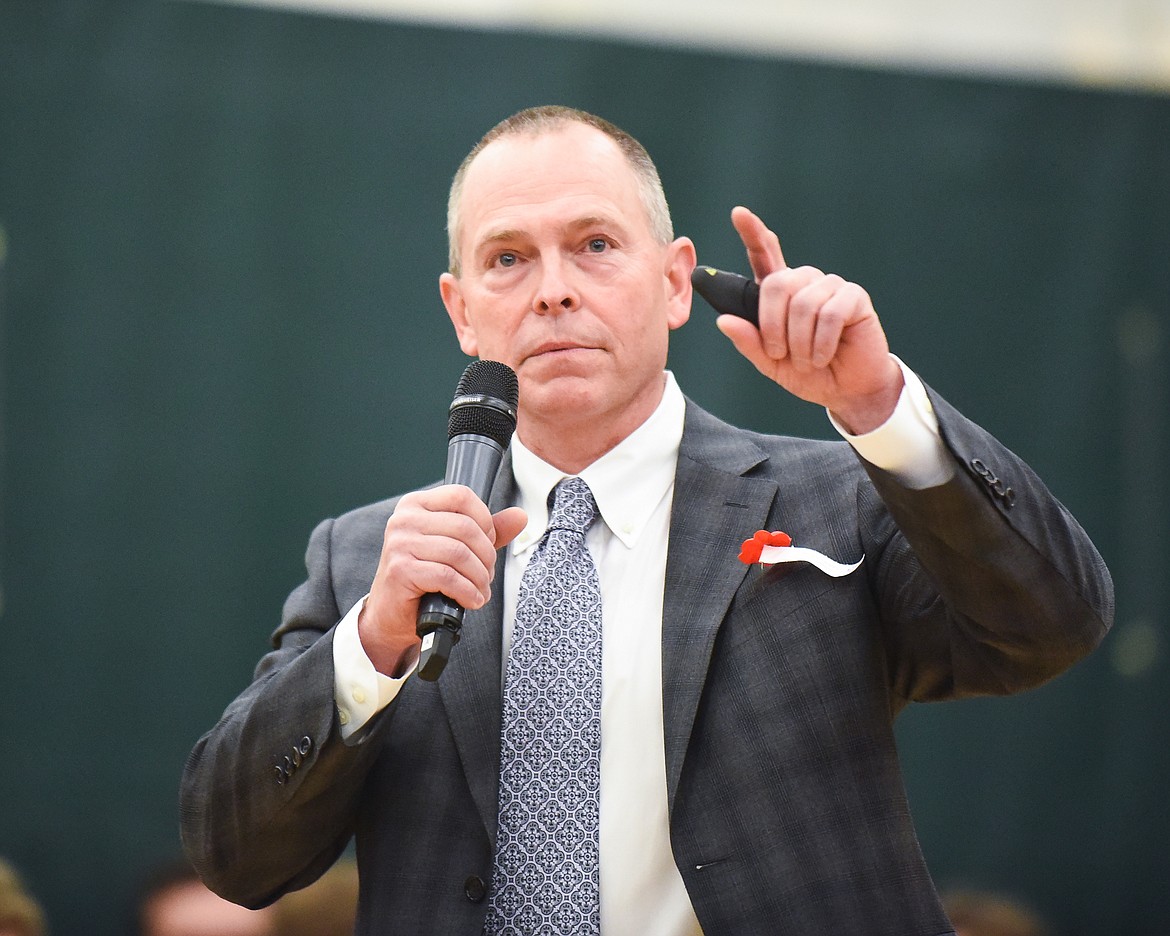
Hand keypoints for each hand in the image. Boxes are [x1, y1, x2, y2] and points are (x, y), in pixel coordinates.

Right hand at [358, 485, 526, 676]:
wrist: (392, 613)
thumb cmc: (425, 576)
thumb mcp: (456, 547)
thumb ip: (486, 531)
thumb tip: (520, 516)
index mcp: (416, 504)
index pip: (462, 496)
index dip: (484, 520)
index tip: (487, 544)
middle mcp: (404, 519)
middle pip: (465, 527)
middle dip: (486, 556)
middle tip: (487, 575)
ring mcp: (399, 543)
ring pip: (459, 553)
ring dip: (479, 577)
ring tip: (481, 590)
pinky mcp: (401, 570)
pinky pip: (447, 577)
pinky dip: (467, 591)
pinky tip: (471, 600)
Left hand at [715, 206, 902, 433]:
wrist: (846, 390)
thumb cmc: (808, 373)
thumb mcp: (770, 363)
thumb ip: (748, 342)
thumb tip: (723, 320)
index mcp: (781, 295)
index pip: (765, 256)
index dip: (752, 233)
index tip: (738, 213)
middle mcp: (805, 283)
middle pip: (777, 284)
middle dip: (772, 326)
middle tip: (779, 354)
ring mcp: (830, 287)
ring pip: (803, 303)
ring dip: (799, 342)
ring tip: (806, 361)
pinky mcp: (854, 297)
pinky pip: (829, 314)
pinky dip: (821, 343)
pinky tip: (823, 356)